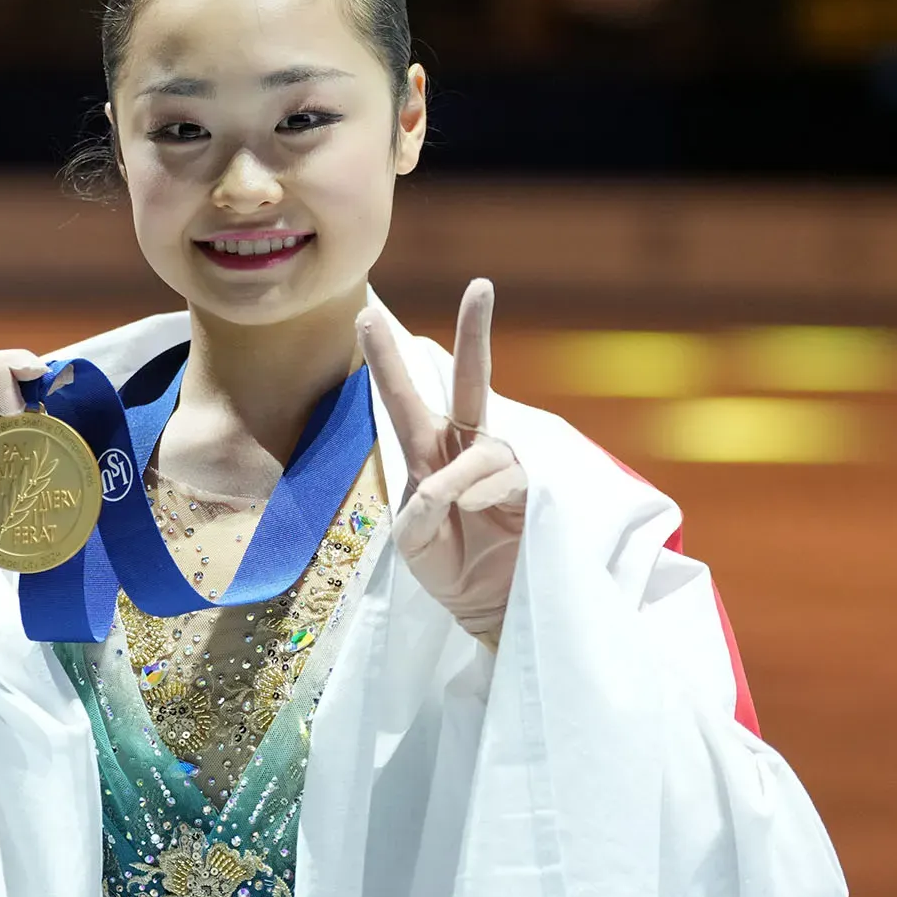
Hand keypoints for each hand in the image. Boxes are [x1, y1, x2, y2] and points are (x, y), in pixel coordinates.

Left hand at [357, 278, 526, 638]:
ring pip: (482, 450)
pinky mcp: (530, 489)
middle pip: (471, 381)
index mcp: (428, 454)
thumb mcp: (413, 546)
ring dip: (462, 477)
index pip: (405, 399)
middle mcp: (465, 449)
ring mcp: (499, 466)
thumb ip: (418, 514)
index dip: (388, 359)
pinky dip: (481, 492)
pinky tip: (474, 511)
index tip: (366, 314)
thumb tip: (446, 485)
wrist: (488, 610)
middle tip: (481, 286)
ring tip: (454, 509)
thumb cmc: (447, 571)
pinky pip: (504, 476)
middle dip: (476, 333)